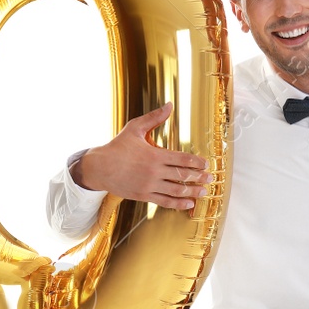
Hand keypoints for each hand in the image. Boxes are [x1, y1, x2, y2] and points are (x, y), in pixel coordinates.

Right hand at [74, 102, 210, 210]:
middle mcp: (154, 172)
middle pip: (182, 176)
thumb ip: (154, 118)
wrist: (99, 167)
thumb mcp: (134, 128)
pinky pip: (165, 201)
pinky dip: (178, 203)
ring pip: (176, 191)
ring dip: (192, 191)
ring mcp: (149, 185)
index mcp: (154, 155)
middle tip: (210, 178)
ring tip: (203, 192)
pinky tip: (188, 203)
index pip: (182, 159)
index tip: (206, 164)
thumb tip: (169, 105)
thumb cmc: (117, 147)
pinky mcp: (143, 195)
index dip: (197, 162)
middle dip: (199, 177)